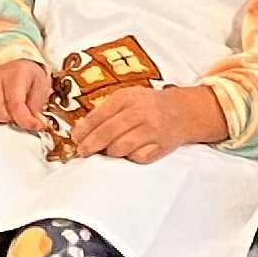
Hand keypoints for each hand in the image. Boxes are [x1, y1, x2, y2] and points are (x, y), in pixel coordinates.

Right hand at [0, 57, 52, 132]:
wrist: (16, 70)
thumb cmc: (28, 81)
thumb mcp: (41, 89)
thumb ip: (37, 108)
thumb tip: (37, 124)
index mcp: (15, 74)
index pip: (15, 102)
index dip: (25, 119)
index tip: (36, 126)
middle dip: (10, 119)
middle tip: (19, 118)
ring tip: (7, 116)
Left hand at [57, 81, 231, 164]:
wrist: (181, 111)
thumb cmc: (147, 105)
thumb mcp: (125, 98)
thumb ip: (105, 111)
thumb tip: (81, 130)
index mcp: (125, 98)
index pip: (97, 117)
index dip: (83, 131)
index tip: (76, 139)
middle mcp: (138, 113)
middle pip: (106, 135)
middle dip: (90, 146)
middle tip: (83, 152)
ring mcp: (151, 130)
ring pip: (119, 148)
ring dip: (110, 152)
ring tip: (107, 151)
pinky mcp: (161, 146)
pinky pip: (138, 158)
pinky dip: (130, 158)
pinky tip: (128, 153)